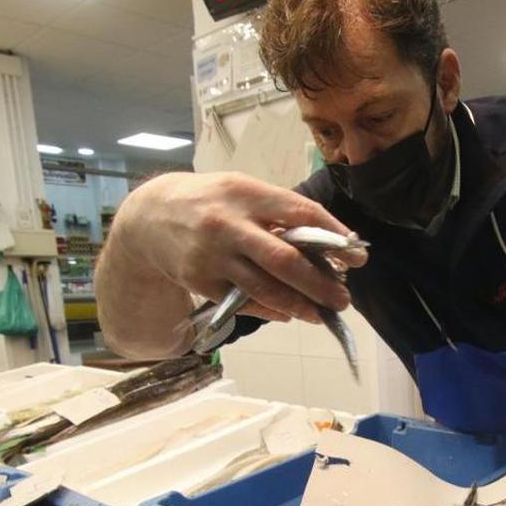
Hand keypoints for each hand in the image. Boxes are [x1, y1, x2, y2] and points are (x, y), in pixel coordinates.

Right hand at [110, 171, 364, 322]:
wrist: (149, 217)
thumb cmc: (211, 202)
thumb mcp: (242, 191)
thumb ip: (279, 212)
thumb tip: (326, 243)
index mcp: (247, 194)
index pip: (301, 213)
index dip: (333, 236)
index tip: (356, 254)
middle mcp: (229, 225)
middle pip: (285, 260)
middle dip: (320, 282)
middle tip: (344, 297)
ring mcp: (213, 257)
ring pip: (265, 288)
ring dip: (299, 304)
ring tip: (321, 313)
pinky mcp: (200, 282)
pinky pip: (243, 301)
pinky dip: (270, 310)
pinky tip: (289, 313)